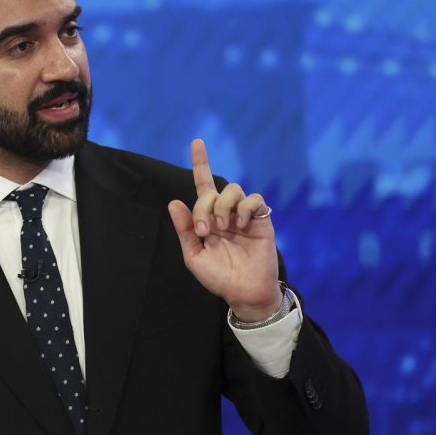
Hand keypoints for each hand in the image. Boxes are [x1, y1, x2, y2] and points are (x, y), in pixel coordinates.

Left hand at [167, 139, 281, 320]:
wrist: (244, 293)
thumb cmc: (219, 277)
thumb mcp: (194, 256)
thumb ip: (185, 230)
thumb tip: (174, 202)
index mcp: (207, 219)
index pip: (203, 185)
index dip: (201, 162)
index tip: (197, 141)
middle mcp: (225, 213)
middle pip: (213, 190)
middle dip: (204, 206)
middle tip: (204, 230)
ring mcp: (243, 215)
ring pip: (234, 190)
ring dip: (223, 206)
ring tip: (223, 228)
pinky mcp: (261, 220)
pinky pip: (254, 199)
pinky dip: (244, 208)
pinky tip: (240, 226)